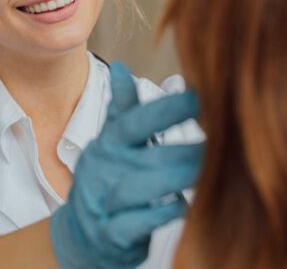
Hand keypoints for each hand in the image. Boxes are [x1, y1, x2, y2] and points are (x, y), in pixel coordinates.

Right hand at [50, 62, 203, 268]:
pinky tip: (181, 205)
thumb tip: (122, 67)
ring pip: (139, 189)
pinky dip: (159, 215)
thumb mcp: (108, 143)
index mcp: (107, 146)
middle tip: (217, 144)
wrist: (82, 233)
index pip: (132, 123)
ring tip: (203, 173)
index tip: (196, 98)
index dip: (163, 110)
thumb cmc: (105, 181)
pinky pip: (135, 224)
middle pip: (145, 156)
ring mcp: (104, 203)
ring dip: (174, 179)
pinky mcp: (110, 233)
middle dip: (183, 150)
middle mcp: (104, 171)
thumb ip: (121, 109)